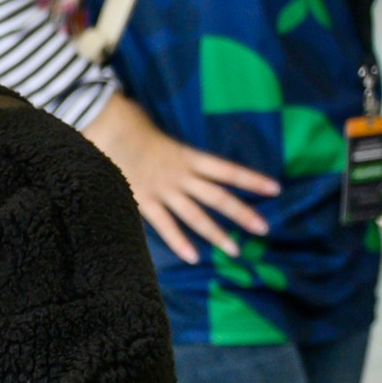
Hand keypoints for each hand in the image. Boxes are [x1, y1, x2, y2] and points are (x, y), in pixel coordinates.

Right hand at [85, 93, 278, 264]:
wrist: (106, 127)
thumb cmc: (131, 125)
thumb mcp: (162, 134)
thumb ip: (175, 151)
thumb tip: (183, 154)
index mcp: (187, 156)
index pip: (227, 170)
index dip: (251, 179)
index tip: (275, 189)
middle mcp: (180, 175)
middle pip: (218, 197)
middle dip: (241, 213)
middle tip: (264, 229)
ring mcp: (162, 190)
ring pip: (195, 215)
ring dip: (215, 233)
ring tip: (234, 250)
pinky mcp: (143, 200)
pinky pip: (163, 224)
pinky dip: (178, 241)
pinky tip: (193, 257)